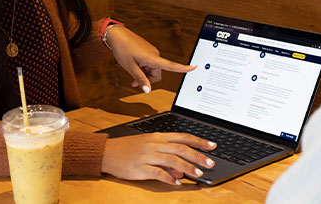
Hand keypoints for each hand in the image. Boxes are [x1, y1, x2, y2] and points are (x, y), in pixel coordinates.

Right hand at [101, 132, 216, 184]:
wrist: (108, 152)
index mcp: (158, 137)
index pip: (183, 137)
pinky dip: (169, 178)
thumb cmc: (129, 149)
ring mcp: (147, 155)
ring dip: (187, 167)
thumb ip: (166, 158)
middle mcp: (155, 144)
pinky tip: (176, 183)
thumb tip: (182, 171)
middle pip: (181, 148)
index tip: (212, 146)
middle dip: (198, 156)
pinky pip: (157, 173)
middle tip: (210, 163)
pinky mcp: (140, 167)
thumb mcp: (149, 149)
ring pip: (172, 160)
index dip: (199, 141)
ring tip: (198, 174)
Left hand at [105, 26, 194, 92]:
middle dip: (148, 79)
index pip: (172, 66)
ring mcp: (152, 52)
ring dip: (144, 74)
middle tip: (134, 82)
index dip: (183, 68)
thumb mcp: (130, 68)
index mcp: (153, 58)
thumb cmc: (123, 49)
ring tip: (132, 72)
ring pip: (153, 70)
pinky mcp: (148, 51)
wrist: (117, 35)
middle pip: (157, 74)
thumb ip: (140, 79)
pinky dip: (143, 68)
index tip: (195, 67)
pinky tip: (134, 66)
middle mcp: (155, 55)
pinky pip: (149, 64)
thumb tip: (148, 90)